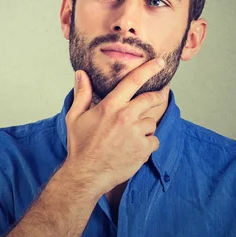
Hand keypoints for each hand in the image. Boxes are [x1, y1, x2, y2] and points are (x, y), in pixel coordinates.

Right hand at [63, 58, 170, 195]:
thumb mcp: (75, 117)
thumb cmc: (80, 145)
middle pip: (151, 99)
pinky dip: (147, 144)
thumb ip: (82, 93)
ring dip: (144, 127)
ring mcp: (136, 134)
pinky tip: (134, 148)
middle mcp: (126, 117)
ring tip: (130, 136)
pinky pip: (153, 141)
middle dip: (157, 96)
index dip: (149, 69)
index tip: (160, 62)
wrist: (86, 174)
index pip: (133, 81)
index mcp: (110, 106)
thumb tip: (81, 73)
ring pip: (151, 123)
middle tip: (159, 96)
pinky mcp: (143, 150)